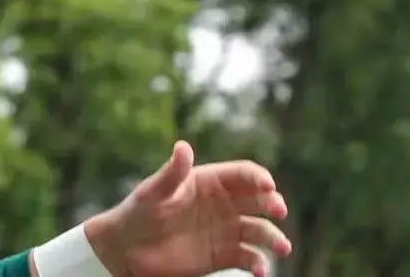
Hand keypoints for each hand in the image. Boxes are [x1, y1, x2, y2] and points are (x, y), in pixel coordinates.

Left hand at [87, 141, 291, 276]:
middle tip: (278, 210)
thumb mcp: (154, 192)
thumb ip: (172, 172)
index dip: (258, 178)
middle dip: (272, 204)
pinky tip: (261, 270)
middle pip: (257, 200)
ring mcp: (225, 230)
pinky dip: (259, 263)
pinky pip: (249, 257)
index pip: (242, 174)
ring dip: (274, 237)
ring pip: (259, 230)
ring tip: (283, 247)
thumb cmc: (138, 213)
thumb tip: (183, 146)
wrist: (127, 249)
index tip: (268, 186)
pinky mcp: (223, 255)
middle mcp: (222, 204)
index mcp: (209, 181)